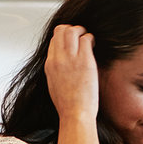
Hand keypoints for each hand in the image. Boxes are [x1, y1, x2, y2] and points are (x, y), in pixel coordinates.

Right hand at [44, 25, 99, 143]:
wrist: (75, 114)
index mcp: (49, 65)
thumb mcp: (53, 84)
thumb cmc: (67, 104)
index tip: (72, 43)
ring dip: (81, 31)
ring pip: (72, 30)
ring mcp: (70, 59)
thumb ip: (55, 69)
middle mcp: (58, 59)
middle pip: (61, 30)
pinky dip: (91, 38)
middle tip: (80, 35)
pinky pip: (86, 38)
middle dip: (71, 29)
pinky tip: (94, 45)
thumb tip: (61, 61)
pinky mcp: (84, 60)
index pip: (53, 40)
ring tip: (87, 38)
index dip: (63, 38)